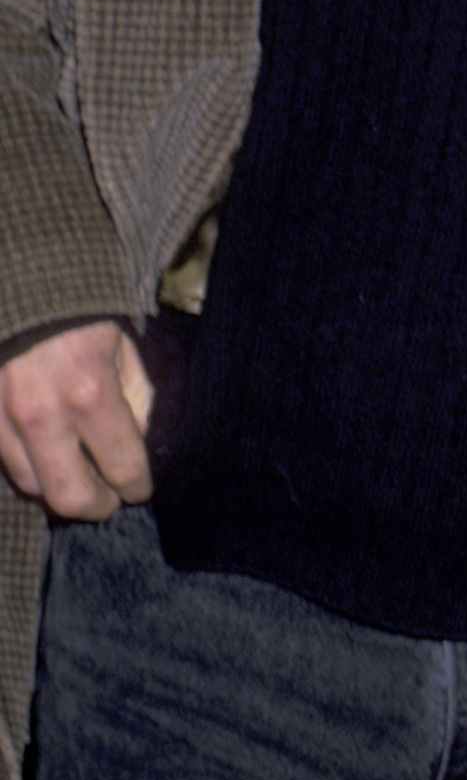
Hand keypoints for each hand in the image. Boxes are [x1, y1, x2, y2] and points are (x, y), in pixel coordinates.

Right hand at [0, 321, 153, 518]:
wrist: (13, 274)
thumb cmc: (77, 306)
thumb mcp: (121, 342)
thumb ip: (135, 393)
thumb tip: (135, 436)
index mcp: (88, 391)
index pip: (122, 467)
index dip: (137, 486)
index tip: (140, 488)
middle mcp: (40, 413)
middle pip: (68, 496)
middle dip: (96, 506)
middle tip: (108, 500)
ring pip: (28, 484)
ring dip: (56, 490)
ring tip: (75, 481)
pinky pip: (0, 459)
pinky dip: (25, 466)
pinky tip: (42, 458)